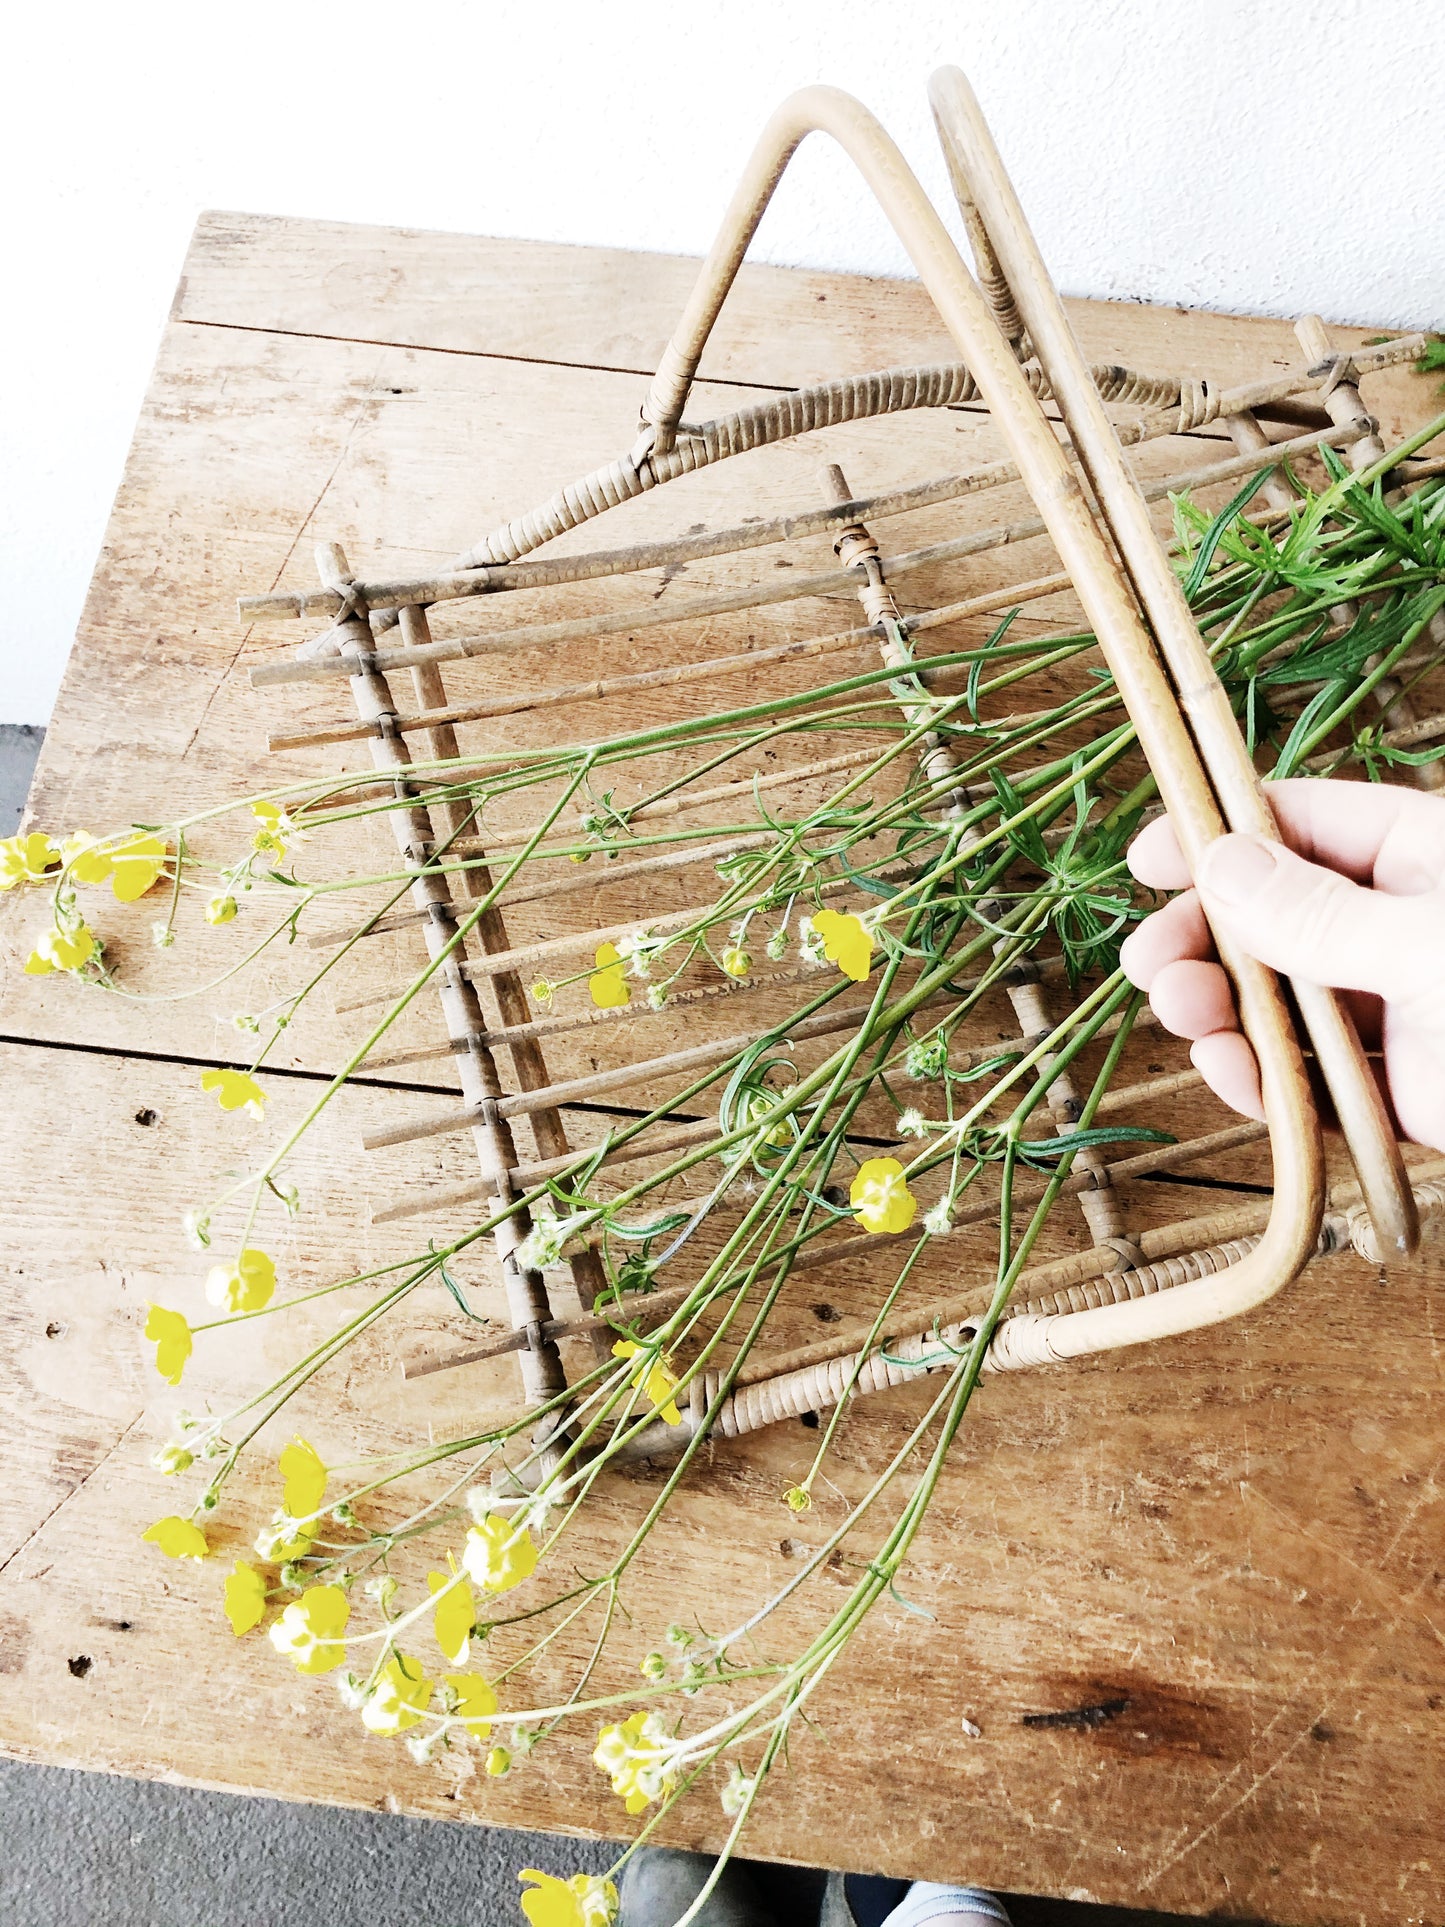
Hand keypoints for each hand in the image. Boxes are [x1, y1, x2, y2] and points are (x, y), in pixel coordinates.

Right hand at [1120, 778, 1444, 1151]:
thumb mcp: (1431, 947)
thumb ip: (1324, 914)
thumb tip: (1222, 865)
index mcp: (1426, 859)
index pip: (1305, 823)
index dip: (1220, 835)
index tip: (1144, 861)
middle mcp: (1398, 927)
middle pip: (1273, 916)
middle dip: (1202, 941)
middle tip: (1149, 965)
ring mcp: (1395, 1011)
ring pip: (1278, 1000)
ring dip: (1220, 1012)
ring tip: (1190, 1023)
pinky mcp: (1394, 1092)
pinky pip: (1307, 1079)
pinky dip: (1262, 1081)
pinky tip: (1235, 1077)